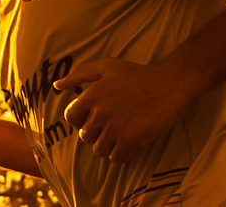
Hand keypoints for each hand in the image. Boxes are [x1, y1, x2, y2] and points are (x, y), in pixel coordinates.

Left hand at [53, 58, 194, 162]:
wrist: (168, 85)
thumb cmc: (136, 74)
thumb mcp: (106, 66)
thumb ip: (79, 74)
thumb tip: (57, 86)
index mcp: (91, 96)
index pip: (71, 118)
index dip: (79, 119)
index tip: (91, 117)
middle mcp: (100, 114)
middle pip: (84, 136)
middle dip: (94, 132)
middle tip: (108, 125)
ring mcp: (115, 130)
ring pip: (99, 150)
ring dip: (106, 145)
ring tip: (118, 134)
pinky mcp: (131, 142)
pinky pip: (115, 159)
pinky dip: (119, 154)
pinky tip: (127, 143)